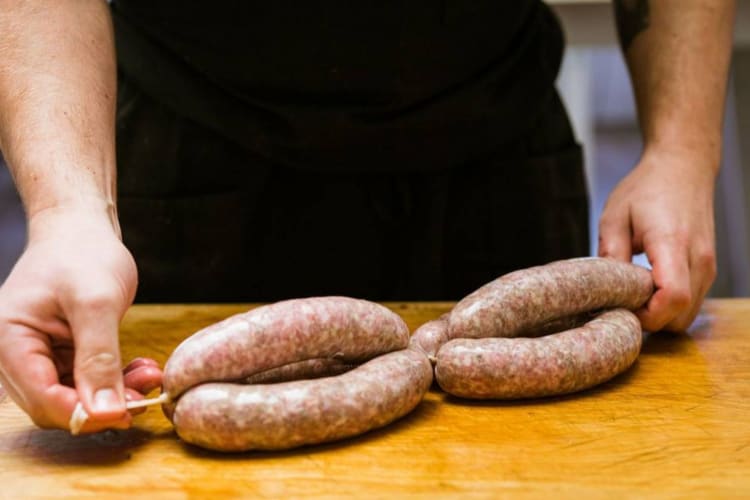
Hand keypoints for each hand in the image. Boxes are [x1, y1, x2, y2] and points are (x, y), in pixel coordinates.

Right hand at [0, 207, 161, 432]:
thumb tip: (104, 412)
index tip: (125, 414)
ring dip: (112, 395)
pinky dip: (113, 381)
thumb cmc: (83, 253)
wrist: (82, 228)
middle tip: (144, 398)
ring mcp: (38, 354)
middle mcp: (16, 352)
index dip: (83, 414)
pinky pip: (84, 381)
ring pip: (73, 396)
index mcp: (9, 339)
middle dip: (100, 407)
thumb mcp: (97, 302)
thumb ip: (98, 357)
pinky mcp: (59, 352)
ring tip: (149, 378)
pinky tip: (140, 370)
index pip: (41, 398)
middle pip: (54, 405)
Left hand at [597, 148, 717, 331]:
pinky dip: (671, 306)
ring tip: (632, 296)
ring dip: (660, 315)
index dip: (646, 315)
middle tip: (620, 305)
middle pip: (681, 316)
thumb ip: (611, 253)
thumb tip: (605, 289)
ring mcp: (708, 265)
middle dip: (649, 320)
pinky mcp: (707, 267)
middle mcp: (698, 258)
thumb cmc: (646, 188)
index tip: (620, 308)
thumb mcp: (615, 216)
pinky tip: (647, 289)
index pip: (672, 298)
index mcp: (672, 243)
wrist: (682, 167)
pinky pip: (693, 301)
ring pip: (688, 314)